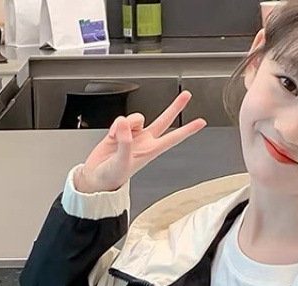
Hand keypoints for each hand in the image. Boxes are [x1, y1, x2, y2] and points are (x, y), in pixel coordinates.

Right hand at [75, 91, 206, 192]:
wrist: (96, 178)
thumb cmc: (111, 177)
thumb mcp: (121, 163)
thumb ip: (125, 143)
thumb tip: (125, 124)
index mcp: (150, 151)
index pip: (173, 138)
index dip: (187, 130)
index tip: (201, 122)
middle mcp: (144, 141)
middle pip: (164, 121)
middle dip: (175, 107)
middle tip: (186, 95)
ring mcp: (132, 136)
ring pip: (137, 117)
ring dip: (127, 123)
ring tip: (117, 138)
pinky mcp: (119, 132)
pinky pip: (121, 120)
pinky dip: (115, 126)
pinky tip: (112, 137)